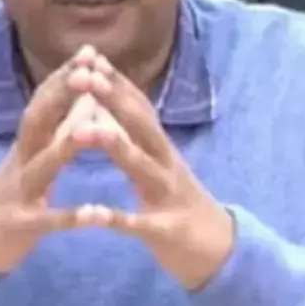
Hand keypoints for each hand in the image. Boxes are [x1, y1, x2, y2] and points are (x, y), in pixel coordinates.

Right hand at [0, 47, 113, 274]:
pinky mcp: (19, 226)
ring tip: (89, 132)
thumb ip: (58, 127)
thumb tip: (84, 95)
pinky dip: (69, 217)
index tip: (88, 52)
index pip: (44, 102)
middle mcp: (20, 161)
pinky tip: (95, 215)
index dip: (63, 77)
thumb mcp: (34, 156)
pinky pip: (46, 221)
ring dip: (63, 149)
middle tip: (86, 72)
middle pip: (37, 123)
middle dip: (59, 96)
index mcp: (28, 143)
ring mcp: (17, 192)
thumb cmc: (14, 193)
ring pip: (39, 167)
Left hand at [80, 56, 234, 289]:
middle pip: (141, 127)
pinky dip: (115, 219)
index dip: (117, 82)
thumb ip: (138, 134)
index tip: (90, 56)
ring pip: (141, 167)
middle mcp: (167, 164)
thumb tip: (115, 99)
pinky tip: (92, 214)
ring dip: (115, 147)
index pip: (138, 108)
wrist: (219, 249)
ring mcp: (168, 196)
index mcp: (160, 148)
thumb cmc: (177, 201)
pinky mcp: (165, 230)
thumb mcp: (159, 162)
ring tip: (85, 131)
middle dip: (113, 100)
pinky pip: (138, 224)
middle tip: (85, 76)